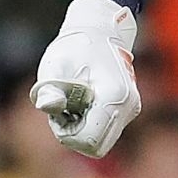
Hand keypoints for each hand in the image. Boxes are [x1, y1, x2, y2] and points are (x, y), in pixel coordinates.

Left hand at [32, 0, 140, 157]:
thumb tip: (47, 107)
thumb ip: (50, 89)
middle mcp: (127, 108)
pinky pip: (104, 130)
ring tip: (71, 101)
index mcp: (113, 97)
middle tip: (62, 108)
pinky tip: (81, 101)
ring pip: (100, 141)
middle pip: (96, 147)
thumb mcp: (56, 65)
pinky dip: (88, 123)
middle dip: (73, 135)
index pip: (88, 140)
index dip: (66, 133)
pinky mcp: (126, 110)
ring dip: (80, 129)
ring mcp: (130, 110)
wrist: (100, 30)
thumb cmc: (77, 46)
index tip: (58, 110)